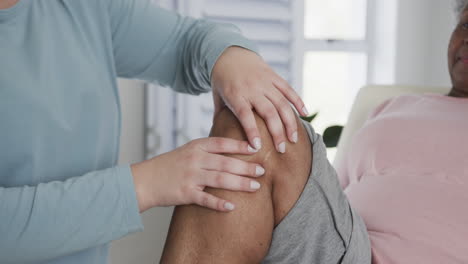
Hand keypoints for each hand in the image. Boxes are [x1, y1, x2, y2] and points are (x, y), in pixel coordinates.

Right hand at [131, 137, 264, 212]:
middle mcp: (195, 159)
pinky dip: (219, 203)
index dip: (240, 146)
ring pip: (220, 180)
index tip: (256, 148)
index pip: (222, 144)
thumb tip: (233, 150)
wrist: (145, 179)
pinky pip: (206, 199)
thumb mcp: (188, 150)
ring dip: (240, 183)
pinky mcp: (185, 193)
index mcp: (197, 147)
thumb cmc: (170, 165)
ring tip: (255, 187)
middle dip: (246, 167)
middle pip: (226, 163)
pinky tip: (232, 206)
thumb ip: (208, 150)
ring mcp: (190, 176)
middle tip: (262, 171)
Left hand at [211, 47, 308, 152]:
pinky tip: (305, 114)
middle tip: (281, 149)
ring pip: (282, 103)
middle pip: (268, 112)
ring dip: (290, 122)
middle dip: (277, 132)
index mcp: (235, 95)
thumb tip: (219, 140)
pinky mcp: (273, 76)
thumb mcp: (217, 98)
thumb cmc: (222, 81)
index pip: (245, 116)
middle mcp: (252, 88)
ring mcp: (264, 81)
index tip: (257, 147)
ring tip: (293, 139)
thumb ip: (220, 117)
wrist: (228, 53)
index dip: (252, 132)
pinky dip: (298, 101)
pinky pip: (288, 89)